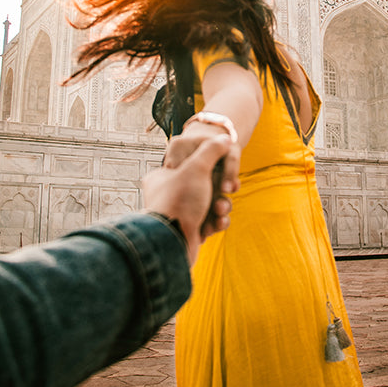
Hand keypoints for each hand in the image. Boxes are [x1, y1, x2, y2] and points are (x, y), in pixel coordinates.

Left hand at [142, 135, 240, 263]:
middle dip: (219, 190)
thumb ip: (212, 149)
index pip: (191, 163)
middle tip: (225, 191)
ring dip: (221, 206)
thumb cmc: (180, 202)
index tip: (219, 167)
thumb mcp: (196, 167)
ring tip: (220, 210)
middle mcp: (168, 194)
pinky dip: (217, 222)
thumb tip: (225, 138)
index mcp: (162, 176)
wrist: (172, 247)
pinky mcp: (190, 230)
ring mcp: (179, 213)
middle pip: (204, 184)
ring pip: (209, 203)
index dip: (209, 165)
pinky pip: (209, 220)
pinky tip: (219, 224)